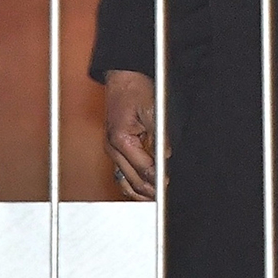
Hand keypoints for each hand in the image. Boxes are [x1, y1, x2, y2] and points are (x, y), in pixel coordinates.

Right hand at [105, 70, 157, 200]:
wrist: (122, 77)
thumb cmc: (134, 90)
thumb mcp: (152, 110)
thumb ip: (159, 136)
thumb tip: (165, 157)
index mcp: (120, 139)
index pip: (142, 167)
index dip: (157, 178)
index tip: (167, 185)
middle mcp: (112, 147)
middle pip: (131, 178)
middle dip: (147, 190)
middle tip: (162, 197)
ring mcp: (110, 148)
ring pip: (123, 179)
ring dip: (137, 191)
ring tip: (152, 200)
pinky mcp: (113, 147)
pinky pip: (120, 171)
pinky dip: (130, 182)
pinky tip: (140, 188)